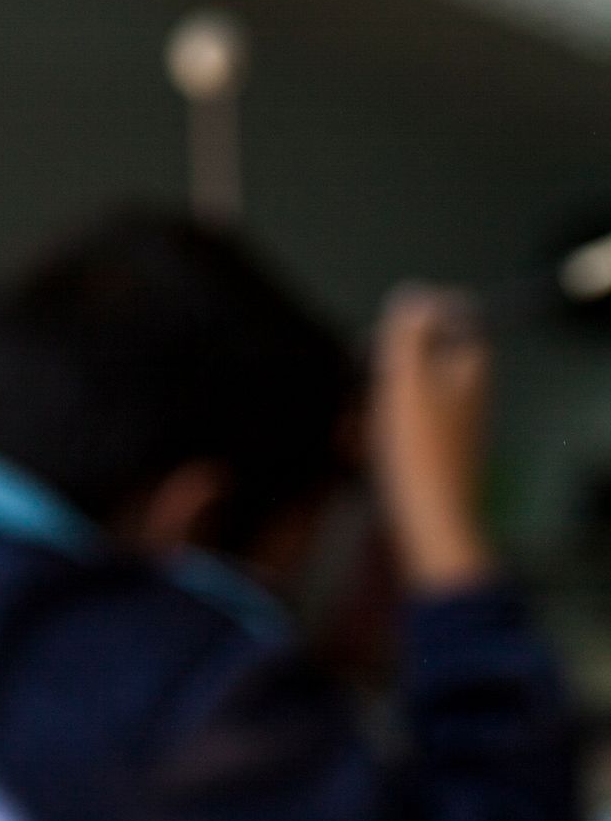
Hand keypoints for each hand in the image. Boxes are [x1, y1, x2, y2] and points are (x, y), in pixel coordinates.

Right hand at [369, 285, 494, 592]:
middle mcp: (464, 399)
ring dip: (369, 406)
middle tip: (359, 380)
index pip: (456, 325)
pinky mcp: (424, 462)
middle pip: (422, 363)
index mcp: (469, 373)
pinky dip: (371, 438)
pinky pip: (393, 436)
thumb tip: (413, 295)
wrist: (424, 525)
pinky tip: (353, 451)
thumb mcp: (408, 379)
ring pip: (401, 401)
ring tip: (350, 424)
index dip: (423, 321)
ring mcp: (446, 433)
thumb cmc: (419, 452)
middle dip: (384, 370)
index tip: (388, 332)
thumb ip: (409, 334)